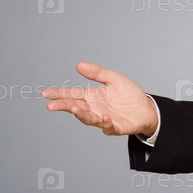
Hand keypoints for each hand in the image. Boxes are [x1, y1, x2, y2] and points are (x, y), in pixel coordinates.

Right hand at [43, 62, 157, 136]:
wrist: (147, 108)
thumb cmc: (129, 94)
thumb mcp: (114, 79)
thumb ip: (98, 73)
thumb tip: (79, 64)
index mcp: (93, 96)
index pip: (73, 94)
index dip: (59, 94)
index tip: (45, 93)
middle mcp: (95, 108)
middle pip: (76, 107)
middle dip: (64, 106)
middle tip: (51, 105)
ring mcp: (104, 119)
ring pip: (89, 118)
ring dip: (81, 114)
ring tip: (74, 108)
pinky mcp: (117, 127)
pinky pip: (110, 127)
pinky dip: (106, 123)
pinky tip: (105, 118)